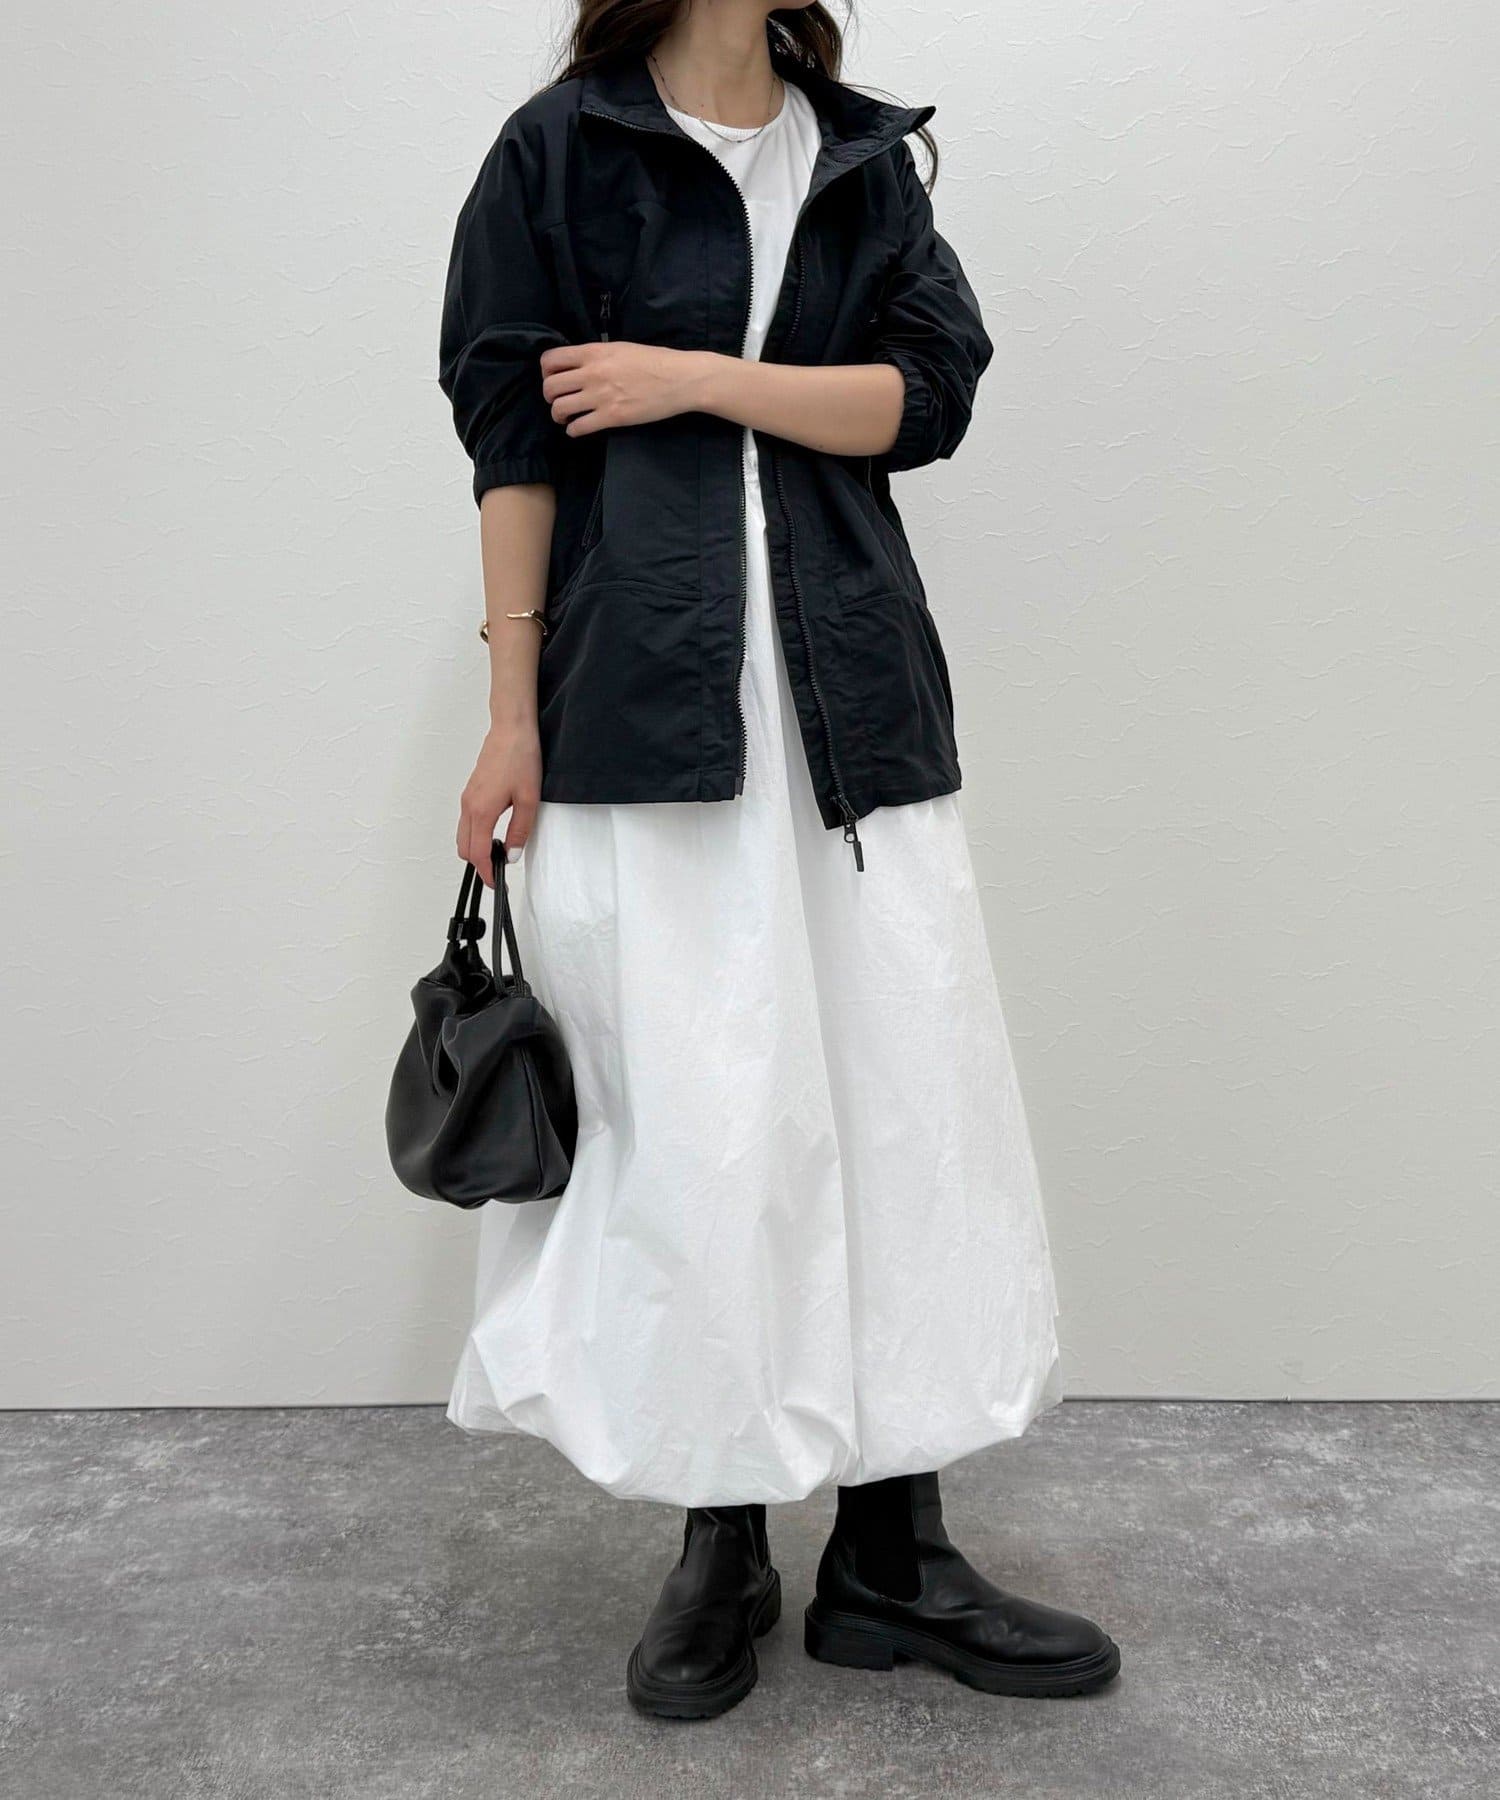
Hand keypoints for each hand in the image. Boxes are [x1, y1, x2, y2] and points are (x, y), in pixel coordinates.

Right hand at [457, 721, 542, 886]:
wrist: (511, 729)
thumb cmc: (521, 758)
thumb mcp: (529, 799)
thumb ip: (520, 830)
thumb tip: (513, 855)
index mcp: (481, 811)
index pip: (477, 854)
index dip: (486, 873)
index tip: (496, 884)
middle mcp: (469, 806)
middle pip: (464, 848)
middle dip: (479, 864)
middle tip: (499, 871)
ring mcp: (467, 798)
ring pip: (463, 835)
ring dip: (476, 848)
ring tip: (500, 852)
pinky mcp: (471, 791)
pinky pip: (466, 822)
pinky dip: (476, 834)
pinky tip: (495, 832)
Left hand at [540, 341, 714, 436]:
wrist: (680, 379)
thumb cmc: (655, 360)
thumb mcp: (621, 348)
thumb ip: (597, 355)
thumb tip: (579, 364)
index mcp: (594, 352)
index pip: (551, 360)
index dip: (546, 371)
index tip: (553, 378)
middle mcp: (592, 373)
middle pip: (550, 386)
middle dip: (549, 396)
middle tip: (557, 400)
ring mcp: (601, 396)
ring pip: (560, 408)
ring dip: (558, 414)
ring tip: (565, 416)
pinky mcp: (612, 417)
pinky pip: (578, 427)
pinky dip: (573, 430)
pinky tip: (578, 428)